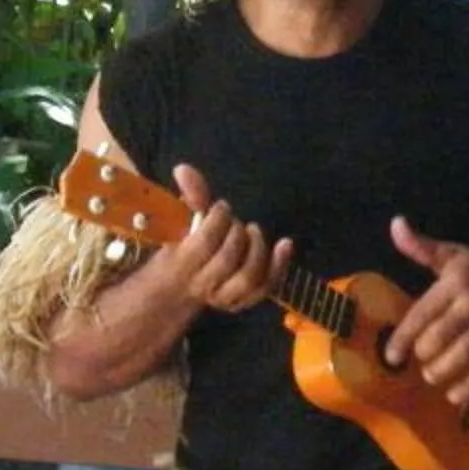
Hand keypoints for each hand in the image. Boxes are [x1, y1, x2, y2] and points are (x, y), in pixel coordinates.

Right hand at [166, 163, 289, 313]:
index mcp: (183, 265)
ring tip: (253, 231)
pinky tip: (285, 244)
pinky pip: (267, 286)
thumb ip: (191, 196)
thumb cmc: (186, 245)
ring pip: (249, 277)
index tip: (222, 207)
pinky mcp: (246, 301)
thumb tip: (183, 168)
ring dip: (257, 249)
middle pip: (228, 259)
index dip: (218, 219)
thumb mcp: (186, 220)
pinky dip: (280, 265)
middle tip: (235, 222)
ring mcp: (226, 297)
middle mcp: (204, 286)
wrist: (184, 283)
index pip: (205, 242)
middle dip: (236, 232)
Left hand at [383, 216, 468, 406]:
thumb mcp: (453, 254)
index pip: (422, 314)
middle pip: (438, 340)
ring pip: (460, 359)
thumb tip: (395, 224)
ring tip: (432, 374)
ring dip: (440, 373)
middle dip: (423, 355)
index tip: (391, 355)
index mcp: (456, 283)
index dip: (403, 338)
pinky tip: (454, 395)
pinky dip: (468, 389)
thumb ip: (421, 247)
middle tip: (420, 357)